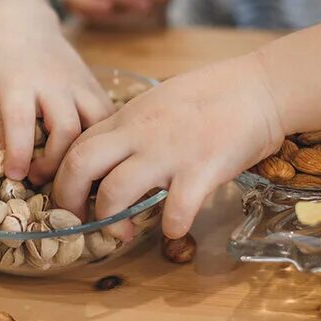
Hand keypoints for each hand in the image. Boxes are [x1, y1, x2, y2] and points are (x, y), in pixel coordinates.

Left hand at [0, 0, 113, 182]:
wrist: (23, 23)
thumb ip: (1, 126)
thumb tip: (12, 168)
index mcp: (17, 83)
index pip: (20, 122)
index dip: (20, 154)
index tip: (17, 176)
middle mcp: (52, 82)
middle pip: (66, 127)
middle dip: (55, 161)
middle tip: (39, 177)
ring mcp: (77, 82)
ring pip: (95, 123)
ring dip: (84, 151)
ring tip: (67, 167)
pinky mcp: (94, 84)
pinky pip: (108, 115)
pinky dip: (102, 137)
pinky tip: (87, 151)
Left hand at [53, 53, 284, 238]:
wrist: (258, 87)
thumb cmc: (211, 95)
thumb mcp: (157, 102)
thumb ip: (131, 128)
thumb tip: (110, 156)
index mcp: (127, 118)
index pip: (76, 146)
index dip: (61, 177)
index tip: (67, 199)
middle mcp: (139, 134)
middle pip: (80, 166)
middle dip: (69, 200)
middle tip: (81, 220)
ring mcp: (168, 152)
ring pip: (115, 191)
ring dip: (112, 220)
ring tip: (123, 232)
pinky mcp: (201, 169)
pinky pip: (175, 210)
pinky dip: (170, 228)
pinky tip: (174, 230)